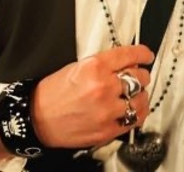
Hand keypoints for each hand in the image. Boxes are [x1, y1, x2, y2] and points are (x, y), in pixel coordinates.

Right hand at [31, 44, 153, 147]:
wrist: (37, 118)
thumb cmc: (53, 92)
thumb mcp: (78, 66)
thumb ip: (104, 64)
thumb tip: (126, 62)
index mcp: (94, 67)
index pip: (129, 55)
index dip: (142, 54)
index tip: (146, 55)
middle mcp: (103, 87)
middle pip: (138, 77)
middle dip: (140, 74)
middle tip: (137, 75)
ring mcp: (107, 110)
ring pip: (140, 99)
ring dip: (139, 94)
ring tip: (134, 94)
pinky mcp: (107, 130)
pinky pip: (134, 120)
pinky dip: (136, 112)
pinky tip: (132, 108)